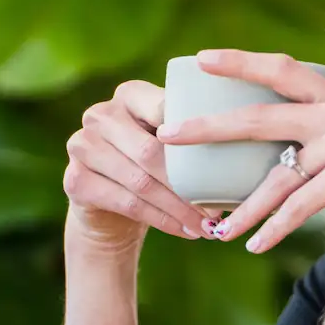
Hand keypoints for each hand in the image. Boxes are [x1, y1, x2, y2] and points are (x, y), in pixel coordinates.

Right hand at [64, 79, 212, 253]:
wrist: (112, 203)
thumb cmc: (156, 165)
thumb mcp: (173, 142)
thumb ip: (197, 132)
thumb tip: (249, 143)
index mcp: (130, 94)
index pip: (166, 108)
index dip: (196, 135)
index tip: (226, 158)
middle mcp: (100, 114)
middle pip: (151, 151)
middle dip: (188, 184)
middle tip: (219, 209)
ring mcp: (81, 145)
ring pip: (140, 182)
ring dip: (178, 208)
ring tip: (208, 225)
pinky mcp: (74, 179)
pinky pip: (127, 203)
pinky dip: (161, 220)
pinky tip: (184, 231)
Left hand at [154, 50, 324, 251]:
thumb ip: (323, 137)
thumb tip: (277, 154)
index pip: (281, 70)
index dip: (240, 62)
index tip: (201, 60)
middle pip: (260, 117)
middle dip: (209, 127)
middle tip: (169, 135)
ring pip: (276, 177)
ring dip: (243, 208)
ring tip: (217, 229)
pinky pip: (298, 205)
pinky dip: (274, 228)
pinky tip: (254, 244)